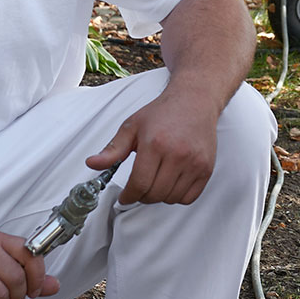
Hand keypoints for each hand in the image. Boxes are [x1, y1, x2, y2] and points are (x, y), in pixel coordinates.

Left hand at [88, 86, 221, 205]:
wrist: (194, 101)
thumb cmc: (162, 113)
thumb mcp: (132, 126)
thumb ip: (112, 149)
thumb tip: (92, 164)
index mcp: (155, 144)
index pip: (139, 184)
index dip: (129, 196)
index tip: (125, 197)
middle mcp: (177, 154)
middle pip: (155, 194)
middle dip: (142, 196)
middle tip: (139, 188)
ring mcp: (195, 163)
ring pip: (171, 198)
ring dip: (159, 196)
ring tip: (155, 182)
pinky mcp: (206, 168)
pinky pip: (189, 197)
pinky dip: (177, 196)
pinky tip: (171, 183)